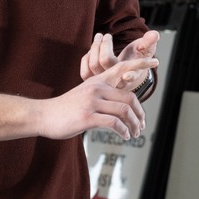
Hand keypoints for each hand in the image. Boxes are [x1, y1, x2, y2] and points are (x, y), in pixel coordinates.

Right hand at [39, 57, 157, 140]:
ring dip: (134, 125)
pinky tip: (124, 136)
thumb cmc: (66, 108)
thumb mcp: (85, 95)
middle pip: (129, 97)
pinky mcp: (87, 117)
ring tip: (135, 133)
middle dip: (140, 113)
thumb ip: (103, 95)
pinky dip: (123, 131)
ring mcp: (92, 102)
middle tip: (142, 125)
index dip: (141, 63)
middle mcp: (96, 88)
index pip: (123, 67)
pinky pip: (114, 123)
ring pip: (124, 111)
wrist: (42, 115)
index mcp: (97, 81)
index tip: (156, 62)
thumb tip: (123, 105)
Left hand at [81, 30, 159, 92]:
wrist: (128, 71)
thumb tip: (155, 34)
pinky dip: (87, 57)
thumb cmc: (137, 59)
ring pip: (94, 65)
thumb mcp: (146, 50)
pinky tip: (93, 49)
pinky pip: (85, 70)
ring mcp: (104, 83)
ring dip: (95, 47)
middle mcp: (116, 81)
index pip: (129, 76)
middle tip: (107, 35)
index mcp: (131, 76)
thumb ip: (149, 42)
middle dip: (104, 45)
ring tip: (100, 36)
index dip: (129, 75)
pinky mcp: (94, 82)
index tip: (126, 72)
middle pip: (105, 62)